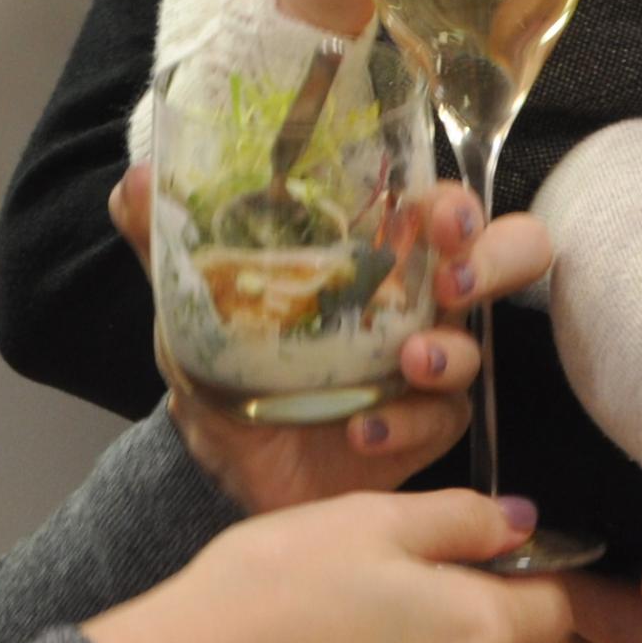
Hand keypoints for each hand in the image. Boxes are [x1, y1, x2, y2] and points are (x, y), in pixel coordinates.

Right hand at [82, 488, 574, 642]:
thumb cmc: (266, 592)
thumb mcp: (364, 519)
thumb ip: (461, 519)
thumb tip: (522, 523)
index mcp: (477, 631)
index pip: (553, 608)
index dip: (518, 577)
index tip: (465, 562)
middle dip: (450, 623)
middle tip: (367, 591)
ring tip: (329, 642)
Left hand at [114, 167, 549, 510]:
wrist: (228, 462)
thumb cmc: (230, 367)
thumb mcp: (192, 305)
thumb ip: (165, 245)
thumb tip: (133, 181)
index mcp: (375, 250)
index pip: (443, 203)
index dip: (458, 201)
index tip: (436, 215)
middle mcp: (417, 297)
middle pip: (508, 256)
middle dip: (493, 258)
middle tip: (451, 277)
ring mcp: (430, 366)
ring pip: (482, 345)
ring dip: (451, 350)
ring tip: (410, 362)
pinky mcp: (426, 430)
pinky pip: (443, 423)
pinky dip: (405, 426)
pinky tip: (362, 431)